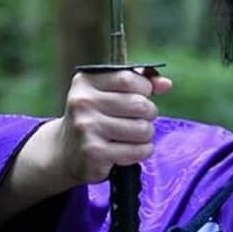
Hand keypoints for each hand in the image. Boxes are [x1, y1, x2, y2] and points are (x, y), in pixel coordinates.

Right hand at [35, 69, 174, 189]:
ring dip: (146, 135)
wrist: (66, 152)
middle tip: (139, 119)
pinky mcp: (94, 152)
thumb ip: (140, 84)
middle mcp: (83, 102)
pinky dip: (142, 151)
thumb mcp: (110, 93)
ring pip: (142, 129)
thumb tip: (166, 84)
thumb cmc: (96, 117)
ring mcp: (86, 127)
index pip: (129, 79)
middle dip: (149, 114)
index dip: (145, 89)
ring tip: (134, 136)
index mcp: (86, 81)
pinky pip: (137, 151)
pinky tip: (131, 149)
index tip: (142, 96)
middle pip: (140, 105)